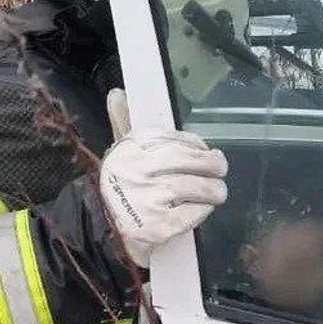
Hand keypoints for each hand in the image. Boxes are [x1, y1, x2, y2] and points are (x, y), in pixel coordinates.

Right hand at [100, 89, 227, 266]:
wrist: (102, 230)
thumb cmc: (120, 188)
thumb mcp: (121, 154)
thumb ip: (123, 122)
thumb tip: (117, 93)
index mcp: (129, 149)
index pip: (171, 138)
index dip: (195, 143)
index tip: (206, 149)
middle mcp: (136, 171)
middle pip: (185, 160)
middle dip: (211, 164)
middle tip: (220, 169)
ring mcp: (145, 200)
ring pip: (192, 187)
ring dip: (212, 189)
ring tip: (218, 192)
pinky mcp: (156, 227)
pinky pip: (190, 214)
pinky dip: (201, 210)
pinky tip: (203, 208)